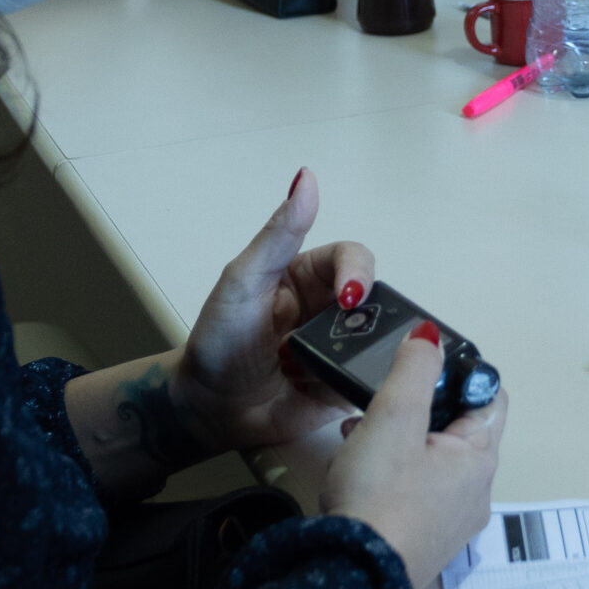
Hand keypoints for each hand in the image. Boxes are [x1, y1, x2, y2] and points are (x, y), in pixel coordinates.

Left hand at [171, 168, 373, 452]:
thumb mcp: (242, 281)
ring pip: (381, 338)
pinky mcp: (345, 385)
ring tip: (346, 364)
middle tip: (350, 336)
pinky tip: (352, 384)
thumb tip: (306, 177)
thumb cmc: (218, 341)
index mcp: (307, 275)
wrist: (207, 410)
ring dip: (372, 348)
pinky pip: (373, 377)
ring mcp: (340, 349)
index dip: (358, 272)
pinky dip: (370, 379)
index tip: (350, 297)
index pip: (350, 258)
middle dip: (370, 315)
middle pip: (374, 299)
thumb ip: (278, 234)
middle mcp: (328, 310)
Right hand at [322, 328, 506, 586]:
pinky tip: (357, 471)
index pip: (490, 398)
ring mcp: (450, 522)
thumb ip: (414, 370)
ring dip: (399, 441)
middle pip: (457, 430)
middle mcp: (475, 493)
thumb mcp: (394, 417)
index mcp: (480, 460)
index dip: (462, 375)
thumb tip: (430, 337)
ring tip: (360, 435)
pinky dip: (390, 473)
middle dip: (419, 409)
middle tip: (383, 401)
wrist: (351, 577)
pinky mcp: (422, 540)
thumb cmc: (378, 495)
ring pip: (431, 461)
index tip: (423, 368)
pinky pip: (414, 492)